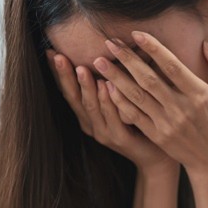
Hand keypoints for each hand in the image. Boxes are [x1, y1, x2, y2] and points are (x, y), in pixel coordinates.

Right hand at [45, 47, 177, 173]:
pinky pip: (113, 117)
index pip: (68, 91)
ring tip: (81, 68)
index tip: (51, 52)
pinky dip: (108, 101)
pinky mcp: (121, 139)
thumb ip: (109, 83)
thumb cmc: (138, 123)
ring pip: (92, 107)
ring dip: (86, 87)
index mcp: (87, 116)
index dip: (59, 73)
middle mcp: (91, 125)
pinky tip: (106, 86)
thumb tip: (101, 52)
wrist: (155, 156)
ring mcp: (105, 133)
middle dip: (66, 77)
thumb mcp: (118, 102)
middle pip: (74, 98)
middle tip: (59, 57)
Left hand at [91, 32, 207, 177]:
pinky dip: (119, 101)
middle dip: (126, 59)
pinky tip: (106, 88)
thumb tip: (206, 46)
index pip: (172, 67)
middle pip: (148, 80)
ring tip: (99, 62)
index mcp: (200, 95)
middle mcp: (181, 109)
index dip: (153, 49)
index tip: (136, 34)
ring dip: (115, 78)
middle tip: (109, 43)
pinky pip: (133, 116)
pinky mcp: (157, 135)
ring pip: (136, 97)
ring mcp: (167, 124)